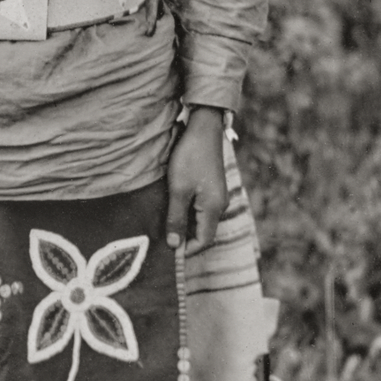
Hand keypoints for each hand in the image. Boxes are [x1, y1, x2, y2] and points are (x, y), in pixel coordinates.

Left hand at [165, 106, 226, 256]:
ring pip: (200, 220)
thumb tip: (174, 245)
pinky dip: (187, 212)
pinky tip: (171, 207)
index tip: (167, 251)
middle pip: (203, 232)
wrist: (203, 128)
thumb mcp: (178, 190)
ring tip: (163, 223)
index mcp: (214, 209)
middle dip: (183, 238)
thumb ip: (176, 219)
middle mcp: (220, 205)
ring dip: (183, 224)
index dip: (186, 250)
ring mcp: (217, 196)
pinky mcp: (212, 187)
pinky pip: (200, 208)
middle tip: (160, 238)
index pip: (204, 241)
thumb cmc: (190, 158)